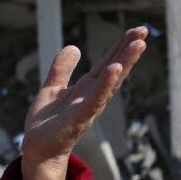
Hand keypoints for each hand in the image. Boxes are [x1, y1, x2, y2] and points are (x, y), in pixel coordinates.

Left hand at [21, 26, 147, 179]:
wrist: (37, 148)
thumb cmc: (47, 123)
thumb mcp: (52, 88)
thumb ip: (62, 69)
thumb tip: (73, 47)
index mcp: (87, 88)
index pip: (108, 63)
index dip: (121, 46)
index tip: (137, 30)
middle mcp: (93, 96)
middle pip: (114, 69)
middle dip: (129, 51)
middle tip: (144, 31)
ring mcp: (88, 107)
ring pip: (110, 82)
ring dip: (125, 63)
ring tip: (138, 45)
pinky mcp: (78, 118)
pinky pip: (95, 99)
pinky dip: (106, 85)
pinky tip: (115, 70)